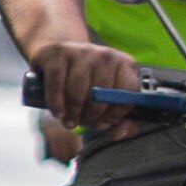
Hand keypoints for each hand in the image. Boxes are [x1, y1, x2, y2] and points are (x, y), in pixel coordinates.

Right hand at [28, 38, 150, 132]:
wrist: (58, 56)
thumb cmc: (87, 83)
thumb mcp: (107, 100)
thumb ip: (121, 121)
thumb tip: (119, 134)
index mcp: (124, 64)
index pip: (129, 90)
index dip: (116, 113)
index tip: (104, 123)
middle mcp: (106, 55)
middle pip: (101, 94)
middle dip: (91, 116)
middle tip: (83, 123)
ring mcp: (82, 51)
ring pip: (78, 91)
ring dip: (73, 113)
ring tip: (70, 121)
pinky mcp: (58, 52)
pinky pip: (57, 84)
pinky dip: (56, 103)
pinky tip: (58, 113)